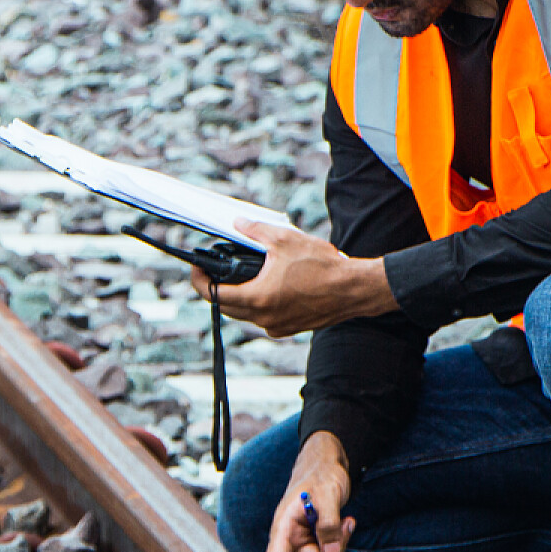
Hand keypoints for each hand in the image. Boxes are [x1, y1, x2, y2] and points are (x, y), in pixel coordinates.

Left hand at [191, 221, 396, 337]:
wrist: (353, 289)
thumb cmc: (322, 266)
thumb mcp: (285, 239)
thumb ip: (255, 231)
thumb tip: (237, 223)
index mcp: (258, 298)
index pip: (214, 295)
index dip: (199, 281)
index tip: (197, 268)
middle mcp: (264, 318)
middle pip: (227, 307)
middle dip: (218, 288)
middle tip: (216, 269)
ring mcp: (277, 326)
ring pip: (246, 313)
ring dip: (240, 296)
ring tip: (244, 273)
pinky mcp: (289, 328)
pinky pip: (264, 317)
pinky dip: (260, 303)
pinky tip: (269, 285)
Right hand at [251, 432, 355, 551]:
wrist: (325, 467)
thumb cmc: (321, 476)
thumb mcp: (328, 494)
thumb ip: (329, 524)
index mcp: (283, 528)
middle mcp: (288, 541)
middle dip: (337, 550)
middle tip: (346, 523)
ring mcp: (301, 545)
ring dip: (341, 545)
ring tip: (343, 520)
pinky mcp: (313, 546)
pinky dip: (342, 543)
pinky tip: (343, 523)